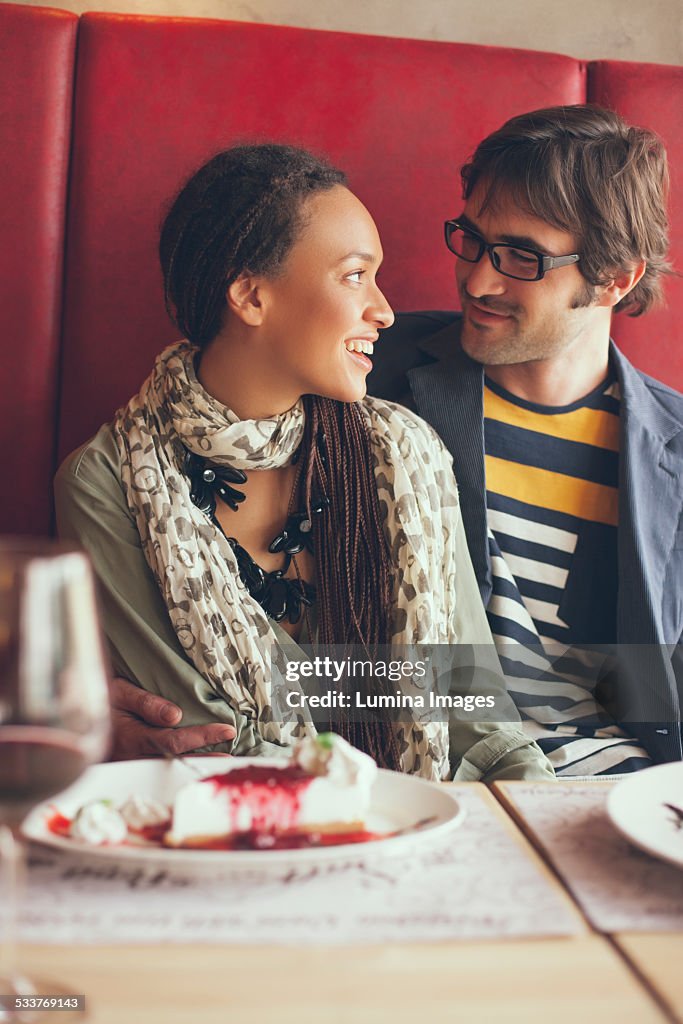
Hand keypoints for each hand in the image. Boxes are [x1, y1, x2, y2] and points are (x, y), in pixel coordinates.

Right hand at [108, 676, 235, 760]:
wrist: (73, 719)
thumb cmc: (101, 699)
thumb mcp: (120, 692)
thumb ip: (147, 703)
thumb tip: (176, 716)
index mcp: (133, 737)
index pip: (175, 741)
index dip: (203, 737)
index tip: (227, 730)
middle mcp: (135, 756)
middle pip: (178, 760)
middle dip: (207, 758)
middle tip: (235, 757)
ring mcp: (134, 764)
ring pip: (170, 767)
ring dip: (197, 764)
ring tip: (224, 762)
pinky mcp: (134, 765)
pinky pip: (161, 767)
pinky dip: (181, 765)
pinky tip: (199, 761)